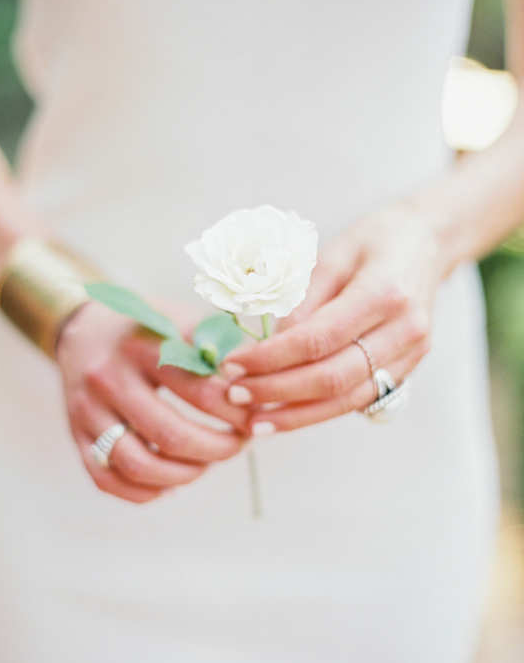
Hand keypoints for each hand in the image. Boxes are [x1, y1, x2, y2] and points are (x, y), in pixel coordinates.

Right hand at [56, 301, 248, 502]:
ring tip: (206, 464)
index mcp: (142, 346)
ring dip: (184, 475)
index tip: (256, 418)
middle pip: (170, 435)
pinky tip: (171, 480)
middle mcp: (109, 379)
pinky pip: (106, 479)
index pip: (200, 391)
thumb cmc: (147, 326)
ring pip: (137, 465)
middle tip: (239, 445)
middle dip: (217, 450)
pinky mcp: (75, 435)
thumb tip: (262, 383)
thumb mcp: (181, 320)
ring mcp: (87, 410)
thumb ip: (219, 348)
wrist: (84, 328)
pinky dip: (145, 491)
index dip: (236, 413)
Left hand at [222, 203, 440, 432]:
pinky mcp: (409, 368)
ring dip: (297, 416)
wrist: (427, 241)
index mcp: (383, 293)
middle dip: (278, 392)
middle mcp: (403, 330)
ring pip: (347, 399)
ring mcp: (411, 353)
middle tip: (236, 395)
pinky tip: (289, 415)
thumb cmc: (375, 241)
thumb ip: (301, 300)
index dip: (270, 359)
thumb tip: (268, 345)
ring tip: (256, 422)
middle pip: (332, 377)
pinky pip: (360, 398)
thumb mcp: (331, 255)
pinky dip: (321, 411)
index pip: (317, 340)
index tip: (234, 365)